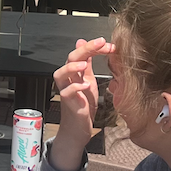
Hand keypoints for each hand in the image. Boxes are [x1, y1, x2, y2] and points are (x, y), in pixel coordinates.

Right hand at [49, 37, 112, 170]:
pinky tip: (86, 86)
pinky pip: (66, 92)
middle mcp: (68, 78)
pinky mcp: (68, 103)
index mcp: (75, 72)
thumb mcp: (89, 80)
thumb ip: (88, 63)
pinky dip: (75, 87)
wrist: (79, 128)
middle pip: (71, 58)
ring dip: (72, 67)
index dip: (93, 46)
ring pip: (61, 73)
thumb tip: (85, 43)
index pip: (81, 53)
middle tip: (101, 43)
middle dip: (86, 49)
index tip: (109, 44)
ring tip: (85, 64)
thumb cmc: (83, 104)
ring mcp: (66, 90)